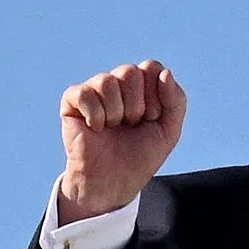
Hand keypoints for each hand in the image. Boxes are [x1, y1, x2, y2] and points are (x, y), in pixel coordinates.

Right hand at [58, 60, 186, 222]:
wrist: (114, 182)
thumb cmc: (140, 157)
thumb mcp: (169, 131)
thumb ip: (176, 101)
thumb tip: (165, 72)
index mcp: (141, 87)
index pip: (151, 67)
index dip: (155, 95)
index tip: (152, 118)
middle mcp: (117, 84)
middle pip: (130, 72)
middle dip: (136, 106)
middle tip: (131, 125)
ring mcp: (94, 91)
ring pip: (107, 81)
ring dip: (116, 113)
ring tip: (113, 129)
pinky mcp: (72, 101)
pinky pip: (85, 93)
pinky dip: (95, 116)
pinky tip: (96, 129)